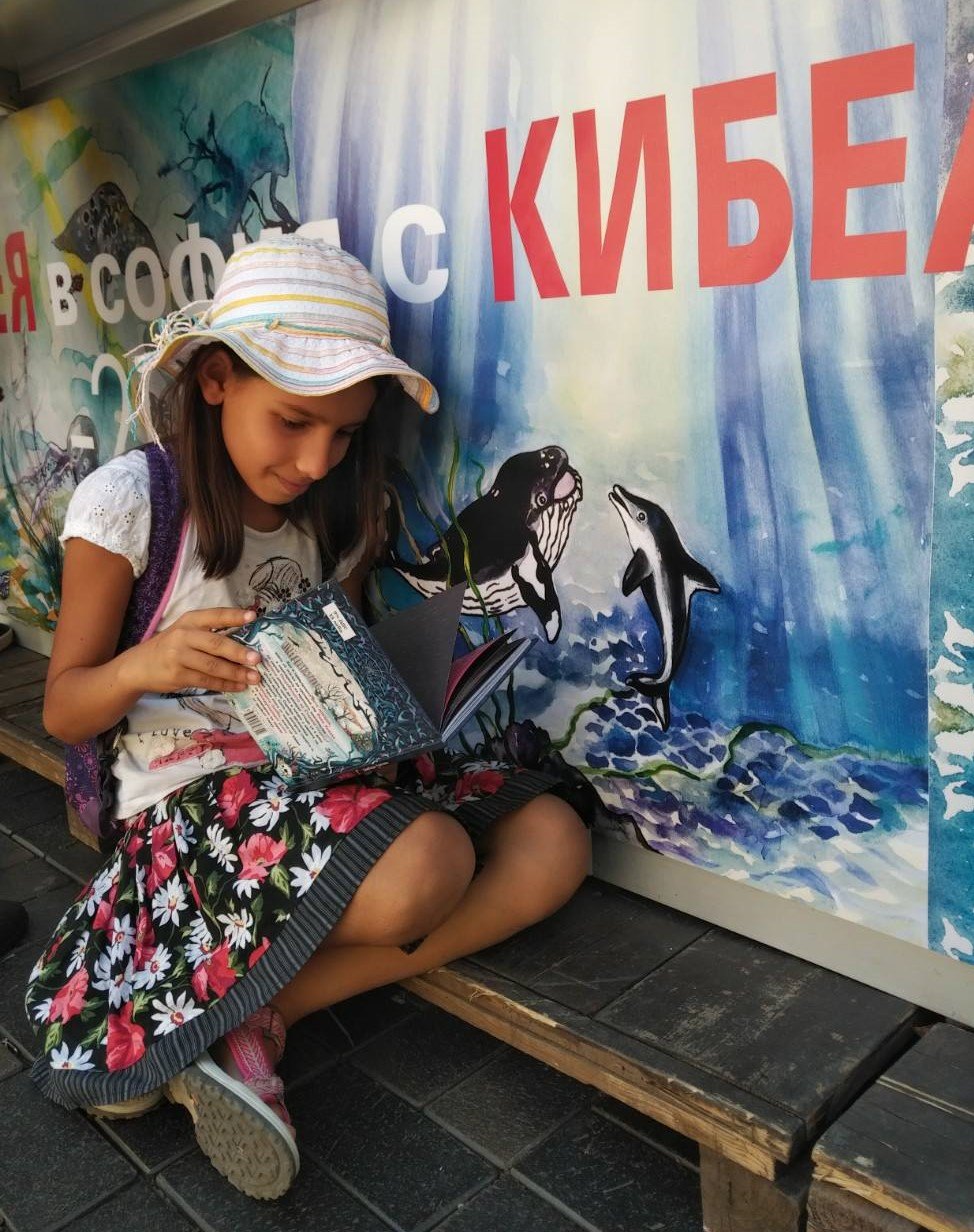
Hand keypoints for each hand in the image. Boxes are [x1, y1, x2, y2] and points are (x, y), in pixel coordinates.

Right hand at [121, 608, 262, 694]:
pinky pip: (207, 681)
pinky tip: (239, 686)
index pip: (215, 615)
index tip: (253, 616)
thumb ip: (210, 634)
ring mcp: (179, 656)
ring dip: (236, 673)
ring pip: (213, 666)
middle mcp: (183, 635)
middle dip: (239, 652)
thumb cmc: (170, 647)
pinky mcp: (178, 676)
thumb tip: (246, 644)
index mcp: (189, 620)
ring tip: (255, 677)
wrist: (138, 666)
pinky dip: (225, 684)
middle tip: (258, 659)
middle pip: (216, 643)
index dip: (234, 616)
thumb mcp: (185, 633)